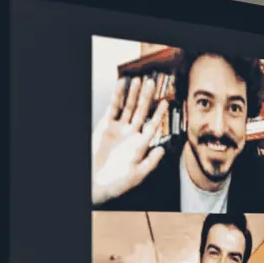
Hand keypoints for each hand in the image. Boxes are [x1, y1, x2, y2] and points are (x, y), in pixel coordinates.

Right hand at [92, 76, 168, 204]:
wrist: (96, 182)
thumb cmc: (117, 182)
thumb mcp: (138, 174)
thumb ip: (151, 162)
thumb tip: (163, 150)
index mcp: (140, 144)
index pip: (152, 125)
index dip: (159, 113)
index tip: (166, 102)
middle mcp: (131, 134)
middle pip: (141, 111)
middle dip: (146, 97)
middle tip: (152, 83)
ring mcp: (119, 129)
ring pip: (128, 107)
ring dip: (133, 94)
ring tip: (138, 80)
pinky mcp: (106, 126)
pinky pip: (113, 108)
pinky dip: (117, 96)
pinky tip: (121, 85)